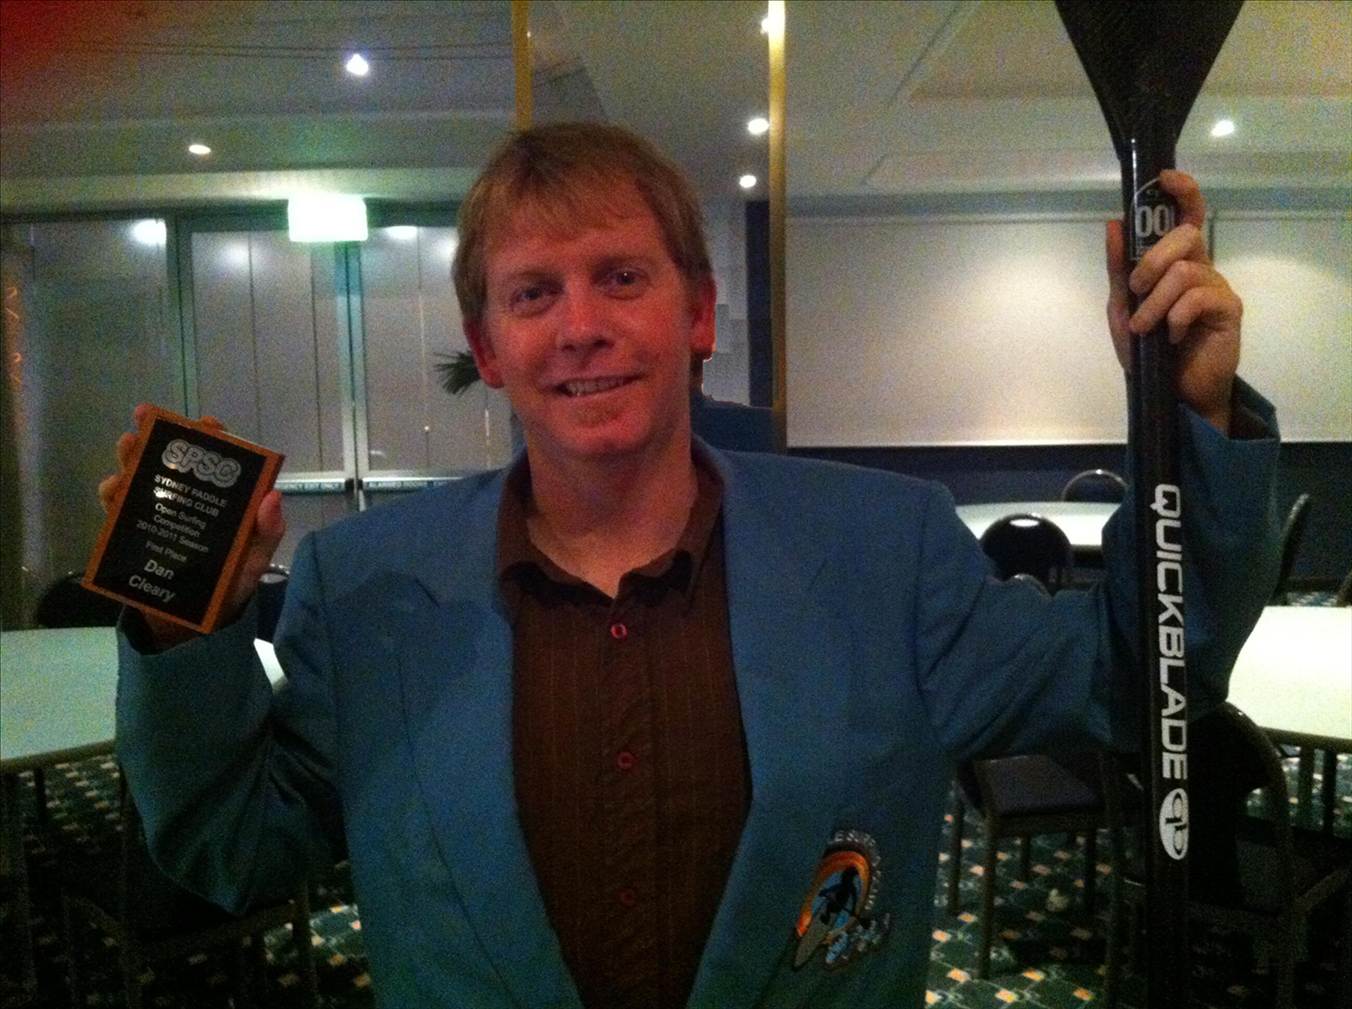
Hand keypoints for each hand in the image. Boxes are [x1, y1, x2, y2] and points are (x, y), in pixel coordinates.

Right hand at [98, 403, 285, 647]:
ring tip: (128, 446)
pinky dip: (113, 497)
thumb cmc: (231, 586)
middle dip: (160, 437)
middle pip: (173, 462)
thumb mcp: (255, 560)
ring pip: (141, 479)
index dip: (212, 438)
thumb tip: (273, 496)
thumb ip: (267, 532)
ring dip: (132, 459)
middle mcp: (187, 501)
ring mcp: (159, 515)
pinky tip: (113, 490)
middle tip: (148, 419)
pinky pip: (118, 513)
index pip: (217, 463)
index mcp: (220, 502)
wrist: (194, 626)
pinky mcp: (133, 536)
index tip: (205, 423)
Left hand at [1105, 169, 1241, 433]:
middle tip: (1135, 290)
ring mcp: (1217, 287)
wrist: (1171, 395)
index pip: (1186, 216)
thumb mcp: (1122, 309)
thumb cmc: (1149, 352)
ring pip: (1184, 270)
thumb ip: (1118, 269)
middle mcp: (1201, 266)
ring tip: (1145, 328)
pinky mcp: (1229, 310)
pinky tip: (1172, 337)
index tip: (1164, 178)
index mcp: (1176, 262)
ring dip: (1154, 302)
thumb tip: (1113, 223)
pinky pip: (1198, 297)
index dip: (1182, 191)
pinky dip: (1175, 317)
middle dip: (1151, 261)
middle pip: (1184, 235)